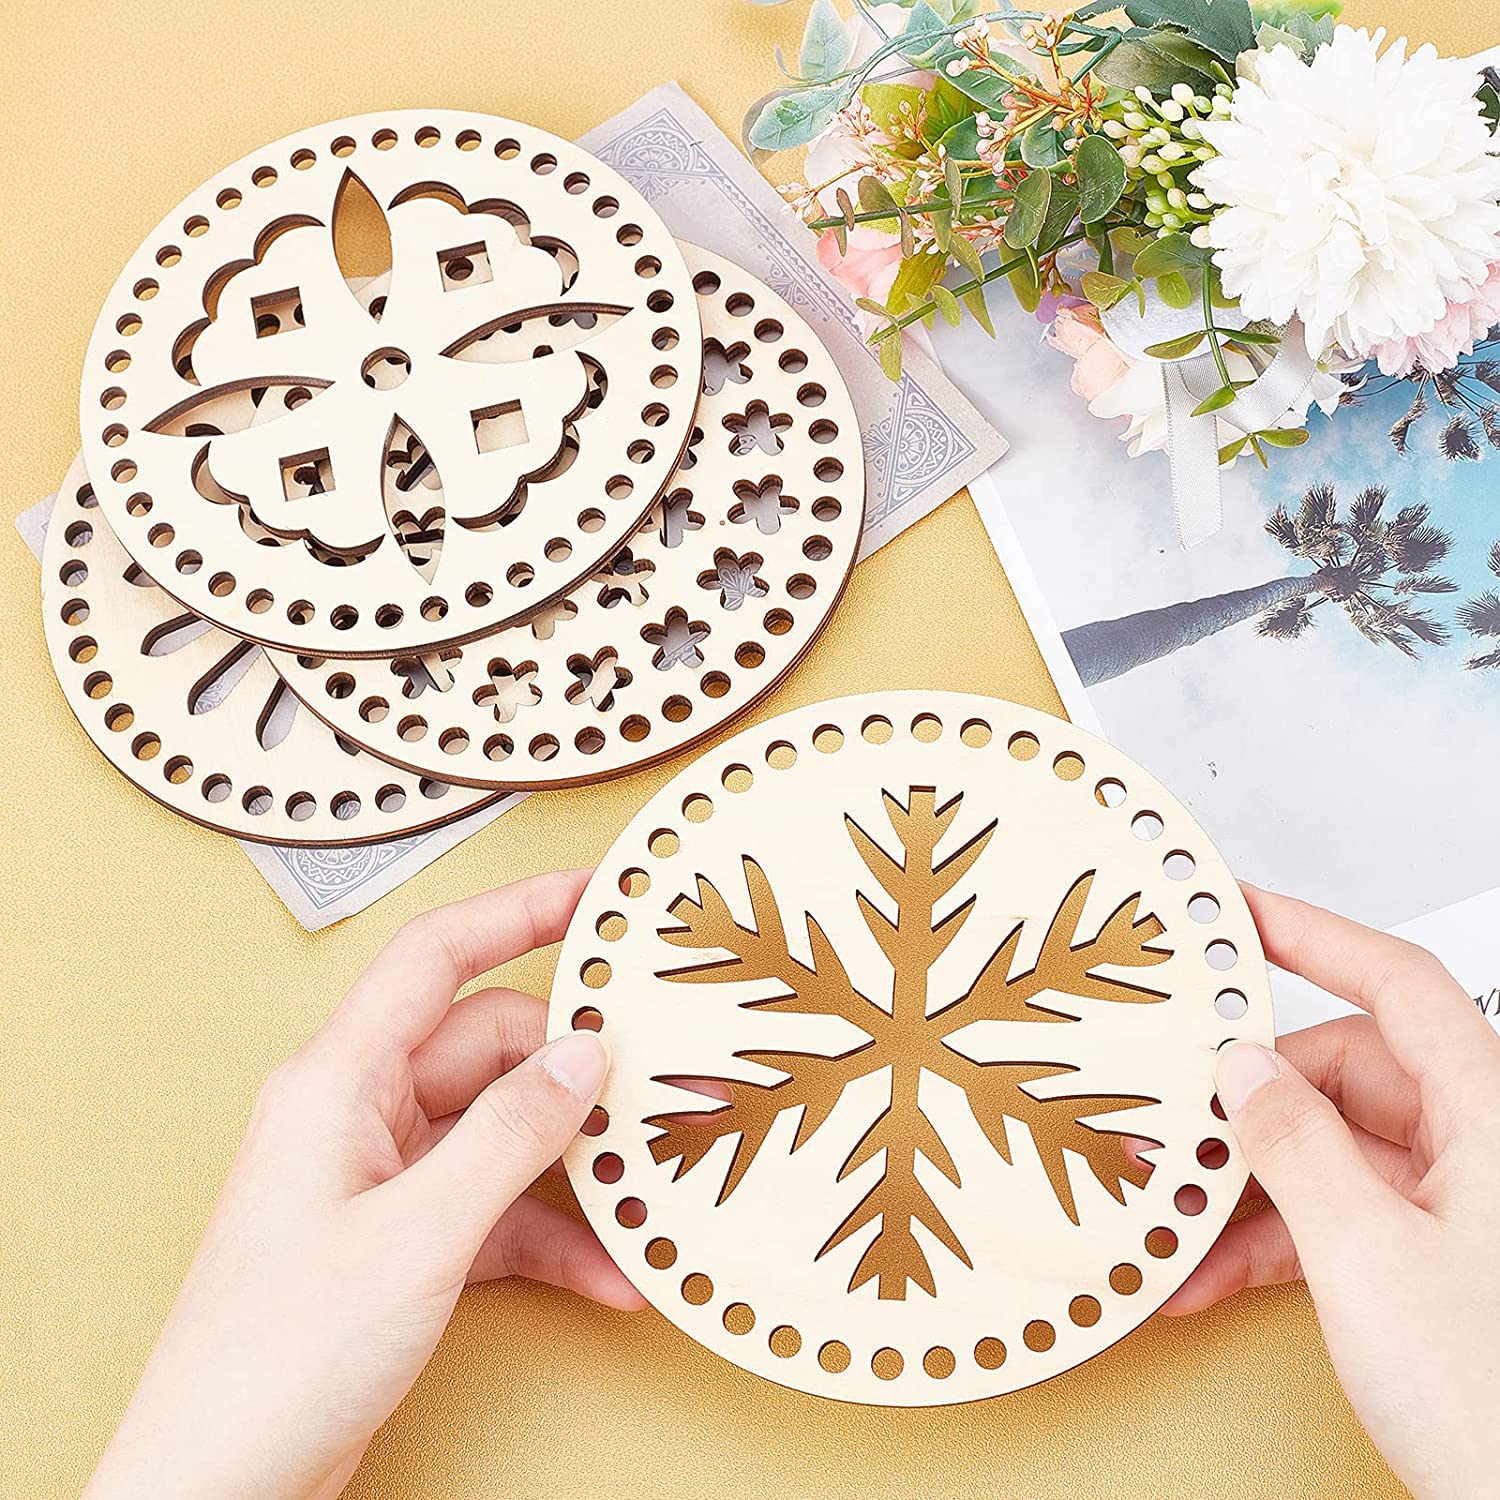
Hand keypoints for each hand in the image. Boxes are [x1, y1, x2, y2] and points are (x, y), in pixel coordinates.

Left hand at [85, 871, 642, 1499]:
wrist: (217, 1488)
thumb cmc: (276, 1360)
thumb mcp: (417, 1235)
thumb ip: (509, 1135)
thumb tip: (582, 1058)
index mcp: (338, 1082)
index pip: (437, 956)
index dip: (519, 910)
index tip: (594, 894)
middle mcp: (358, 1115)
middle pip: (489, 1048)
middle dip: (572, 1072)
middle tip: (653, 1087)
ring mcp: (380, 1178)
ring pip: (501, 1130)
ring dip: (572, 1165)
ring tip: (642, 1187)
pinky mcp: (400, 1240)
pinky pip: (495, 1206)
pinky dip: (551, 1233)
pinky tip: (607, 1269)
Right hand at [1165, 885, 1499, 1499]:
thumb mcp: (1367, 1259)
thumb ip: (1295, 1148)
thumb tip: (1244, 1074)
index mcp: (1490, 1116)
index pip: (1395, 983)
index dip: (1314, 934)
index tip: (1240, 912)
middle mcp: (1480, 1147)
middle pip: (1348, 1073)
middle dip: (1253, 1101)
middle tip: (1180, 1116)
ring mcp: (1460, 1208)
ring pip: (1335, 1151)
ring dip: (1251, 1185)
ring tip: (1180, 1213)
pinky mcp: (1438, 1263)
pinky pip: (1341, 1217)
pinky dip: (1275, 1239)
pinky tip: (1212, 1270)